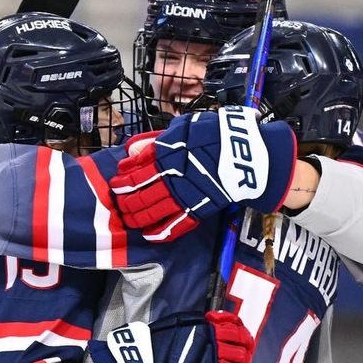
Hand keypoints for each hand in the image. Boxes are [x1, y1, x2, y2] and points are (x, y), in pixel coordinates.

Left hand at [109, 107, 295, 241]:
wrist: (246, 154)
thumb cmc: (215, 134)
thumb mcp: (183, 127)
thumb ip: (156, 139)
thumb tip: (131, 149)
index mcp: (164, 154)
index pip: (133, 169)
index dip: (122, 177)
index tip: (117, 180)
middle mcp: (169, 177)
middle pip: (136, 193)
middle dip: (124, 199)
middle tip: (118, 201)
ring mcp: (182, 196)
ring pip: (149, 211)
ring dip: (135, 216)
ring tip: (127, 218)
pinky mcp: (196, 210)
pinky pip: (174, 226)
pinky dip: (159, 233)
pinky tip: (148, 235)